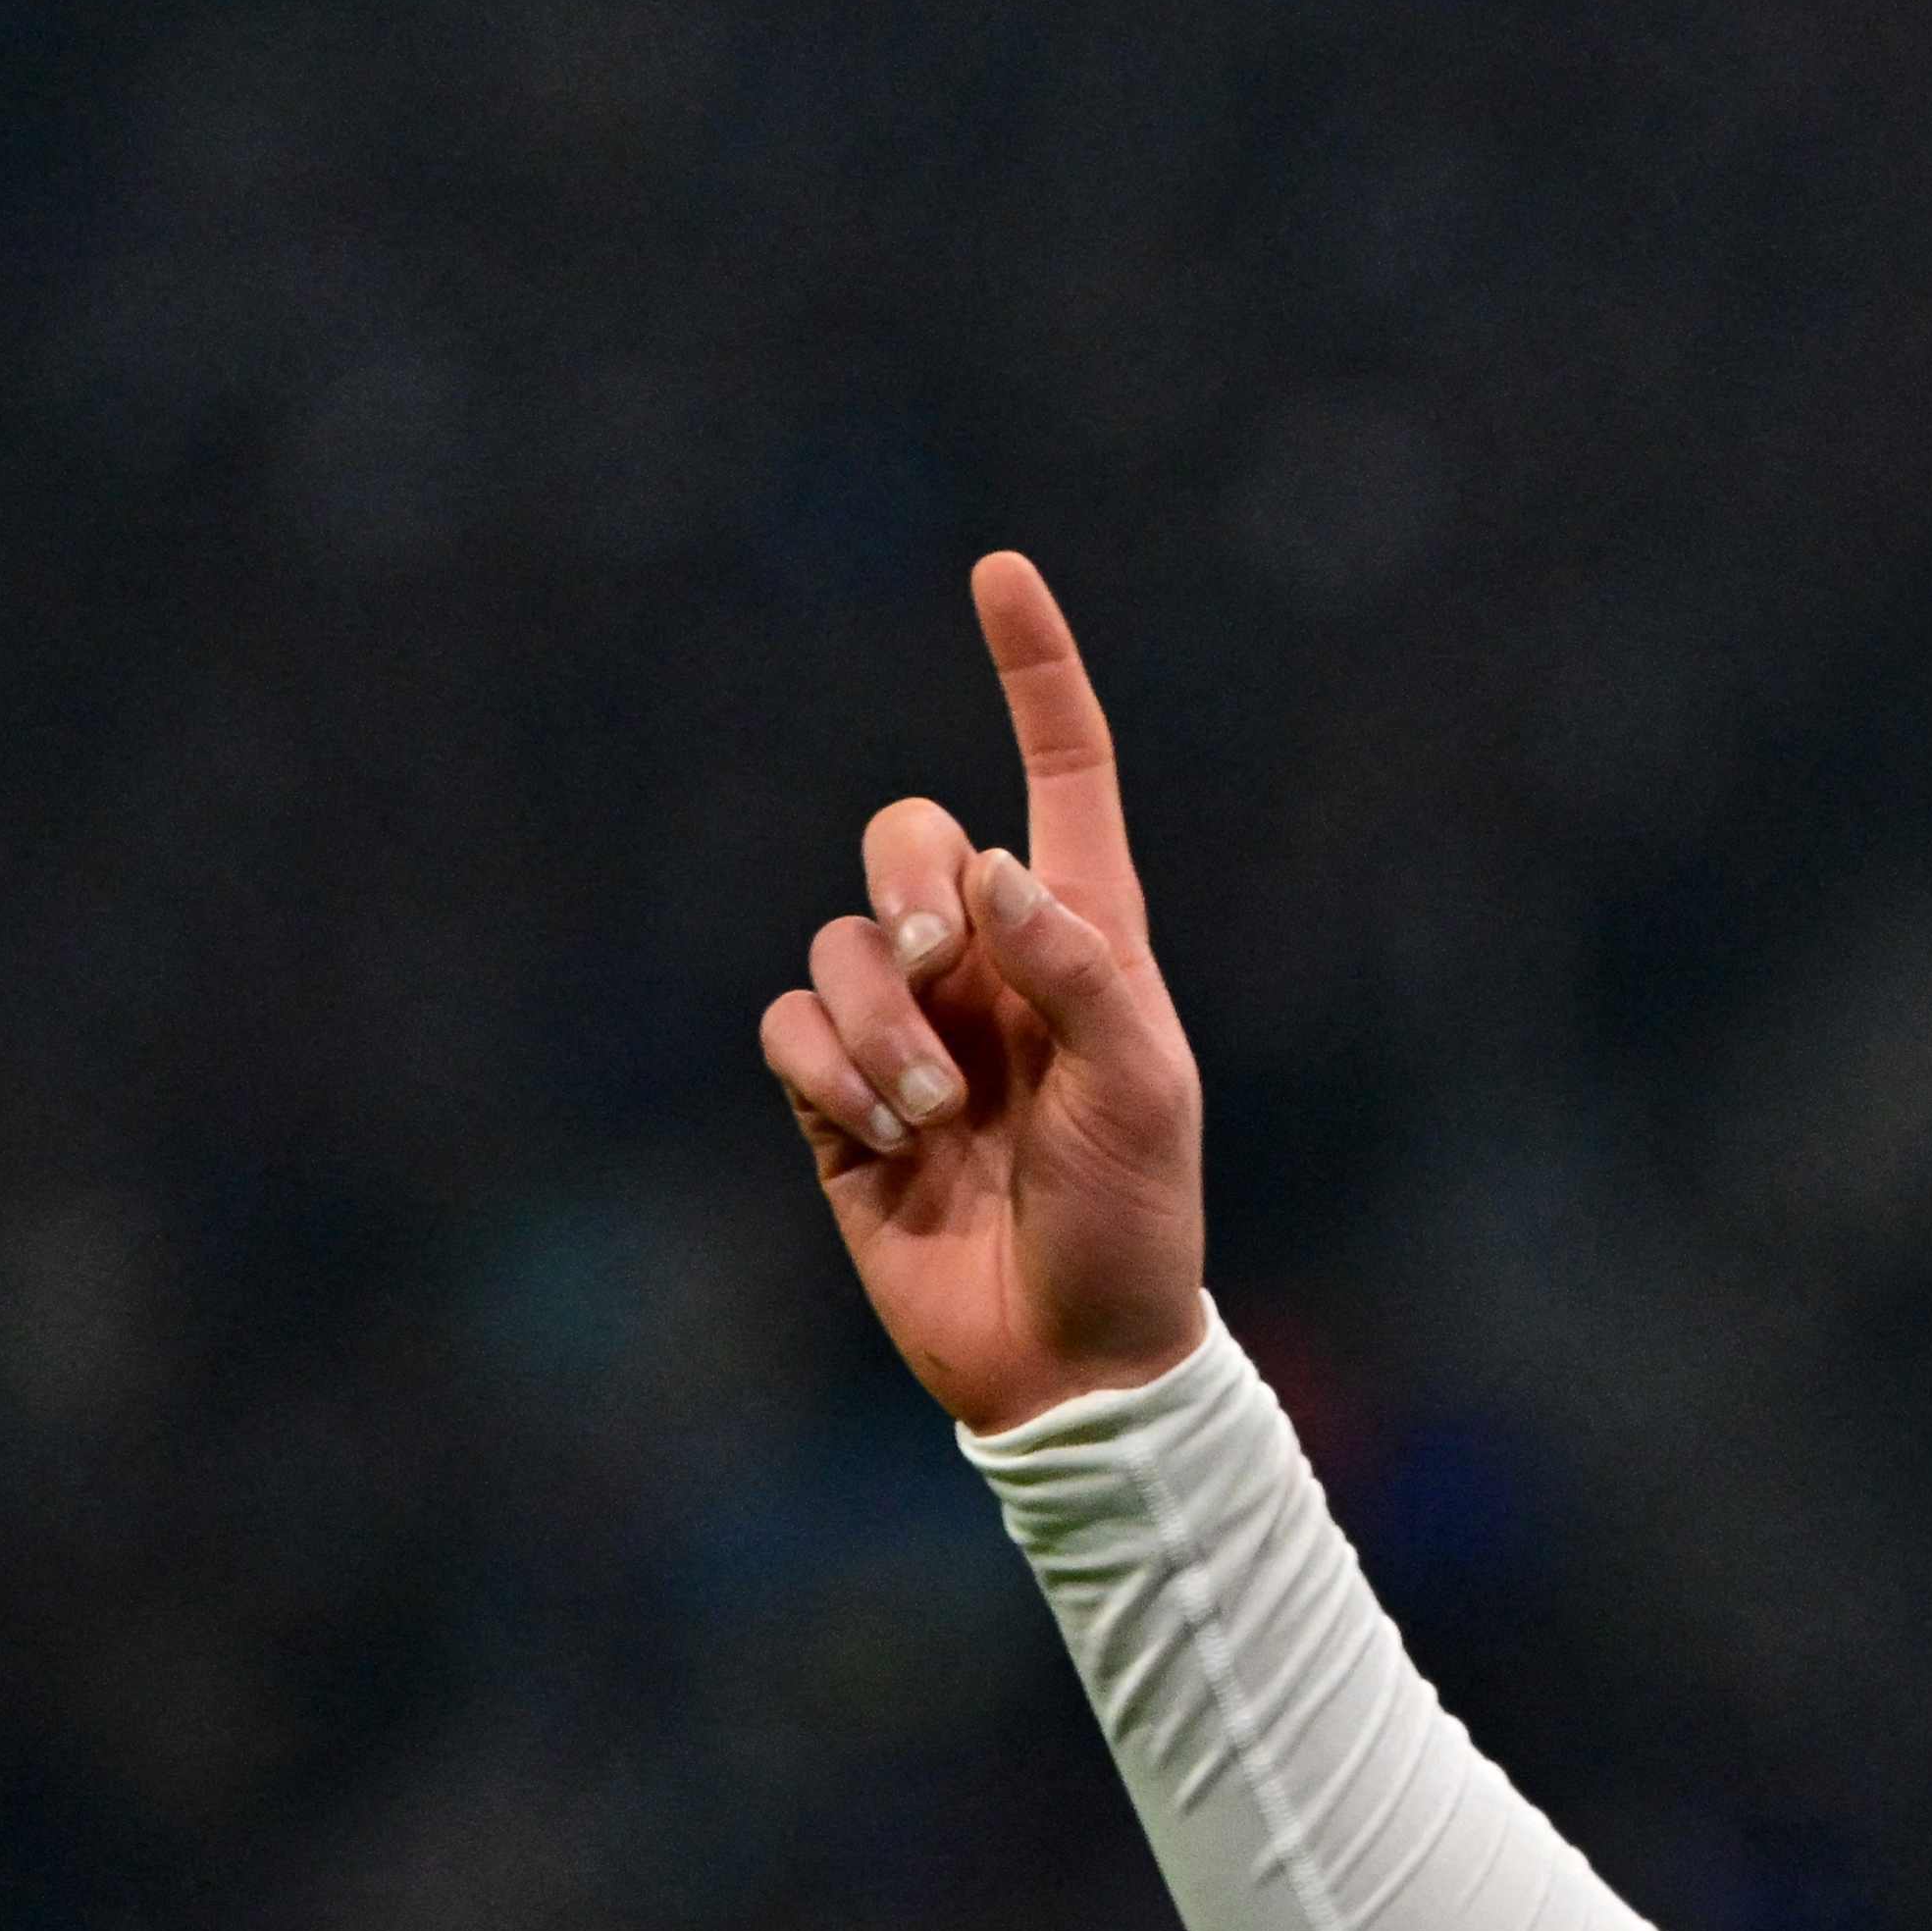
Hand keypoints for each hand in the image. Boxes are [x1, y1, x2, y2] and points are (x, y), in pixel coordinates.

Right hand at [756, 554, 1208, 1431]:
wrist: (1067, 1356)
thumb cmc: (1135, 1223)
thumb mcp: (1144, 1094)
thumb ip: (1077, 970)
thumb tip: (990, 869)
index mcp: (1086, 941)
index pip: (1062, 777)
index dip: (1035, 676)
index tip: (1000, 574)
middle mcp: (989, 967)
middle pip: (906, 836)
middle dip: (905, 886)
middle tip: (937, 970)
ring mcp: (908, 1030)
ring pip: (837, 941)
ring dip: (873, 1019)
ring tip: (930, 1114)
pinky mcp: (836, 1099)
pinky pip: (787, 1025)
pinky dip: (825, 1070)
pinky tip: (881, 1140)